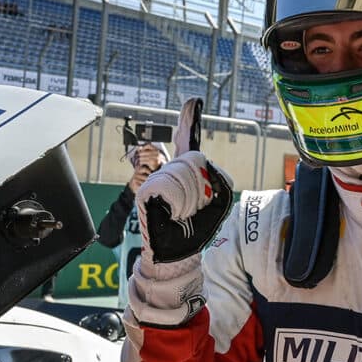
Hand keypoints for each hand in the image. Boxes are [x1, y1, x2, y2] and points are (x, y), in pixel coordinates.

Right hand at [127, 99, 232, 326]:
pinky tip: (174, 214)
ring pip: (184, 171)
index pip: (187, 142)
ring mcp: (154, 181)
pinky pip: (170, 187)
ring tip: (183, 215)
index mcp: (184, 173)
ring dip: (191, 197)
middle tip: (195, 208)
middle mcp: (166, 173)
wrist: (174, 258)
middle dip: (202, 184)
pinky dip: (178, 202)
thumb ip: (213, 179)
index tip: (193, 102)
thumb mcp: (215, 202)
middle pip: (194, 159)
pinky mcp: (146, 193)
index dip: (188, 122)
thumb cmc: (195, 232)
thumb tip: (198, 164)